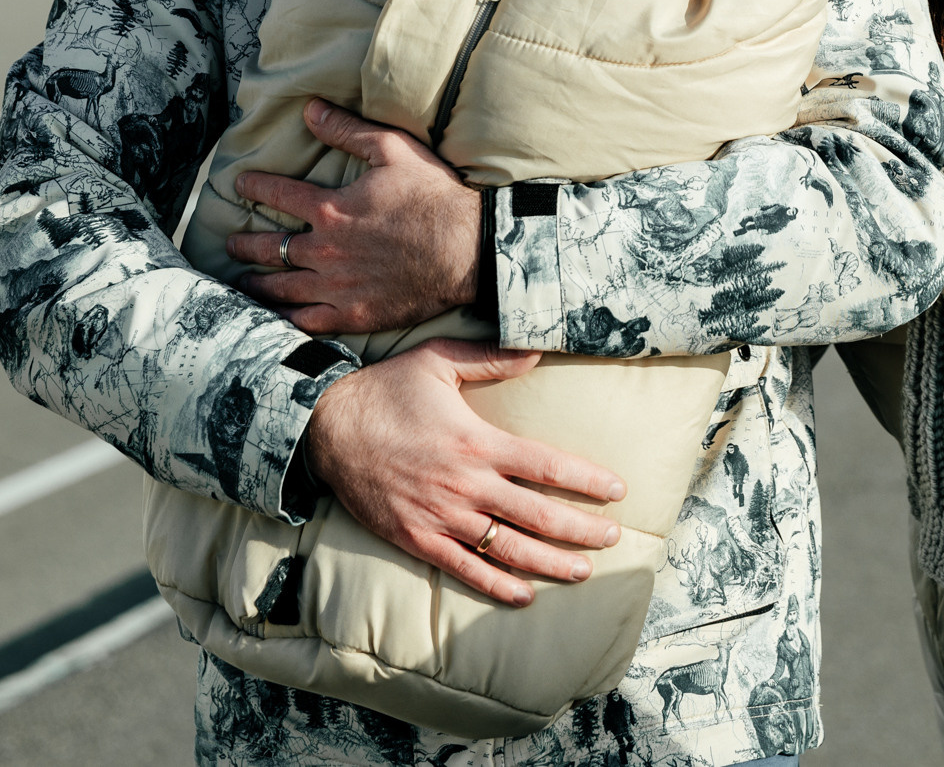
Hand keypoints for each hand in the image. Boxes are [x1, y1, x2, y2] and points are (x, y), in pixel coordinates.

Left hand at [228, 100, 483, 334]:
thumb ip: (347, 129)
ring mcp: (337, 286)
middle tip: (230, 245)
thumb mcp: (392, 149)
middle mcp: (325, 249)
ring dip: (257, 282)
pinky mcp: (353, 314)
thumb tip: (309, 108)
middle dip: (245, 244)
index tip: (239, 185)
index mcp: (330, 208)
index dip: (254, 186)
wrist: (469, 249)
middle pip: (270, 247)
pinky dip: (285, 319)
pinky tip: (274, 318)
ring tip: (242, 281)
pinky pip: (307, 321)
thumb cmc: (433, 197)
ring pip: (282, 287)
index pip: (277, 194)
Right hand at [304, 340, 627, 605]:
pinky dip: (496, 585)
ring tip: (584, 569)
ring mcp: (439, 516)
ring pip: (507, 548)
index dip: (586, 480)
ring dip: (549, 562)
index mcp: (475, 442)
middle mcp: (463, 484)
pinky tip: (525, 594)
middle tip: (614, 537)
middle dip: (581, 529)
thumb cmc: (386, 390)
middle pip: (536, 515)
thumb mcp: (438, 360)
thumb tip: (538, 348)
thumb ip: (490, 358)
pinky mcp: (415, 538)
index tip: (618, 490)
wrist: (325, 428)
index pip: (546, 466)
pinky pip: (463, 569)